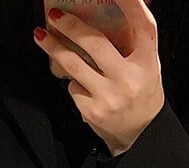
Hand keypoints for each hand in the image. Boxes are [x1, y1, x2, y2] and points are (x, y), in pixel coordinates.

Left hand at [34, 0, 164, 155]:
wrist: (139, 133)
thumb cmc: (141, 92)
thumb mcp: (146, 66)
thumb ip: (131, 44)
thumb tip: (105, 14)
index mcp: (147, 62)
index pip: (143, 25)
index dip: (131, 4)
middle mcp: (129, 78)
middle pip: (96, 44)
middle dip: (71, 26)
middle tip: (55, 15)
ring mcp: (108, 96)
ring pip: (74, 65)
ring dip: (54, 48)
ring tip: (41, 36)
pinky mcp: (92, 111)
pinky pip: (73, 87)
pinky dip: (74, 83)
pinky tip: (83, 86)